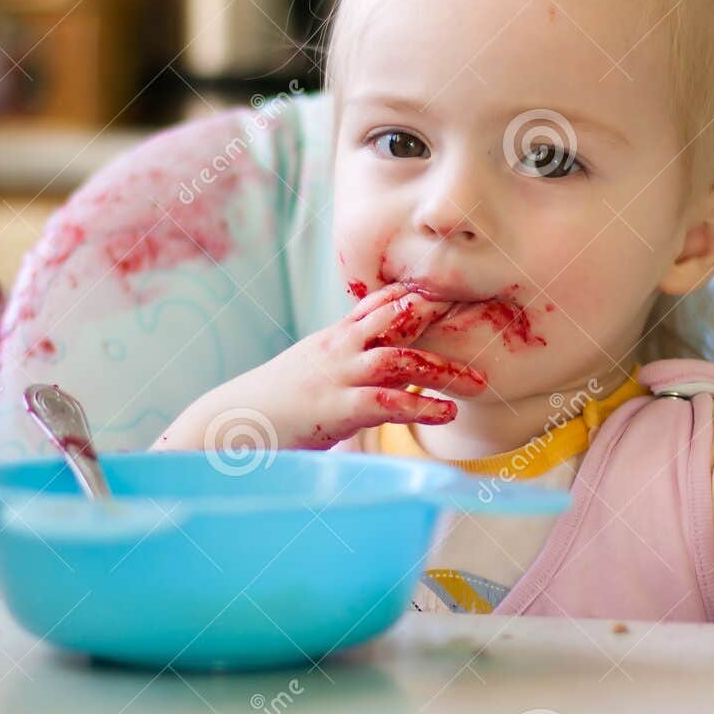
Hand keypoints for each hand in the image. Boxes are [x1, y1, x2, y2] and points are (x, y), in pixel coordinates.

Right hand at [152, 281, 486, 451]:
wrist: (230, 424)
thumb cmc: (274, 405)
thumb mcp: (313, 374)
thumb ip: (347, 366)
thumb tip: (383, 373)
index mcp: (335, 337)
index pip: (382, 303)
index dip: (419, 294)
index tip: (457, 289)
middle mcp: (339, 348)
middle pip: (397, 317)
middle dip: (441, 314)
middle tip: (484, 314)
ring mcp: (337, 375)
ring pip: (399, 358)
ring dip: (442, 369)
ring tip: (479, 384)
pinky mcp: (335, 407)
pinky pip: (386, 401)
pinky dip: (420, 405)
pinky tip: (446, 413)